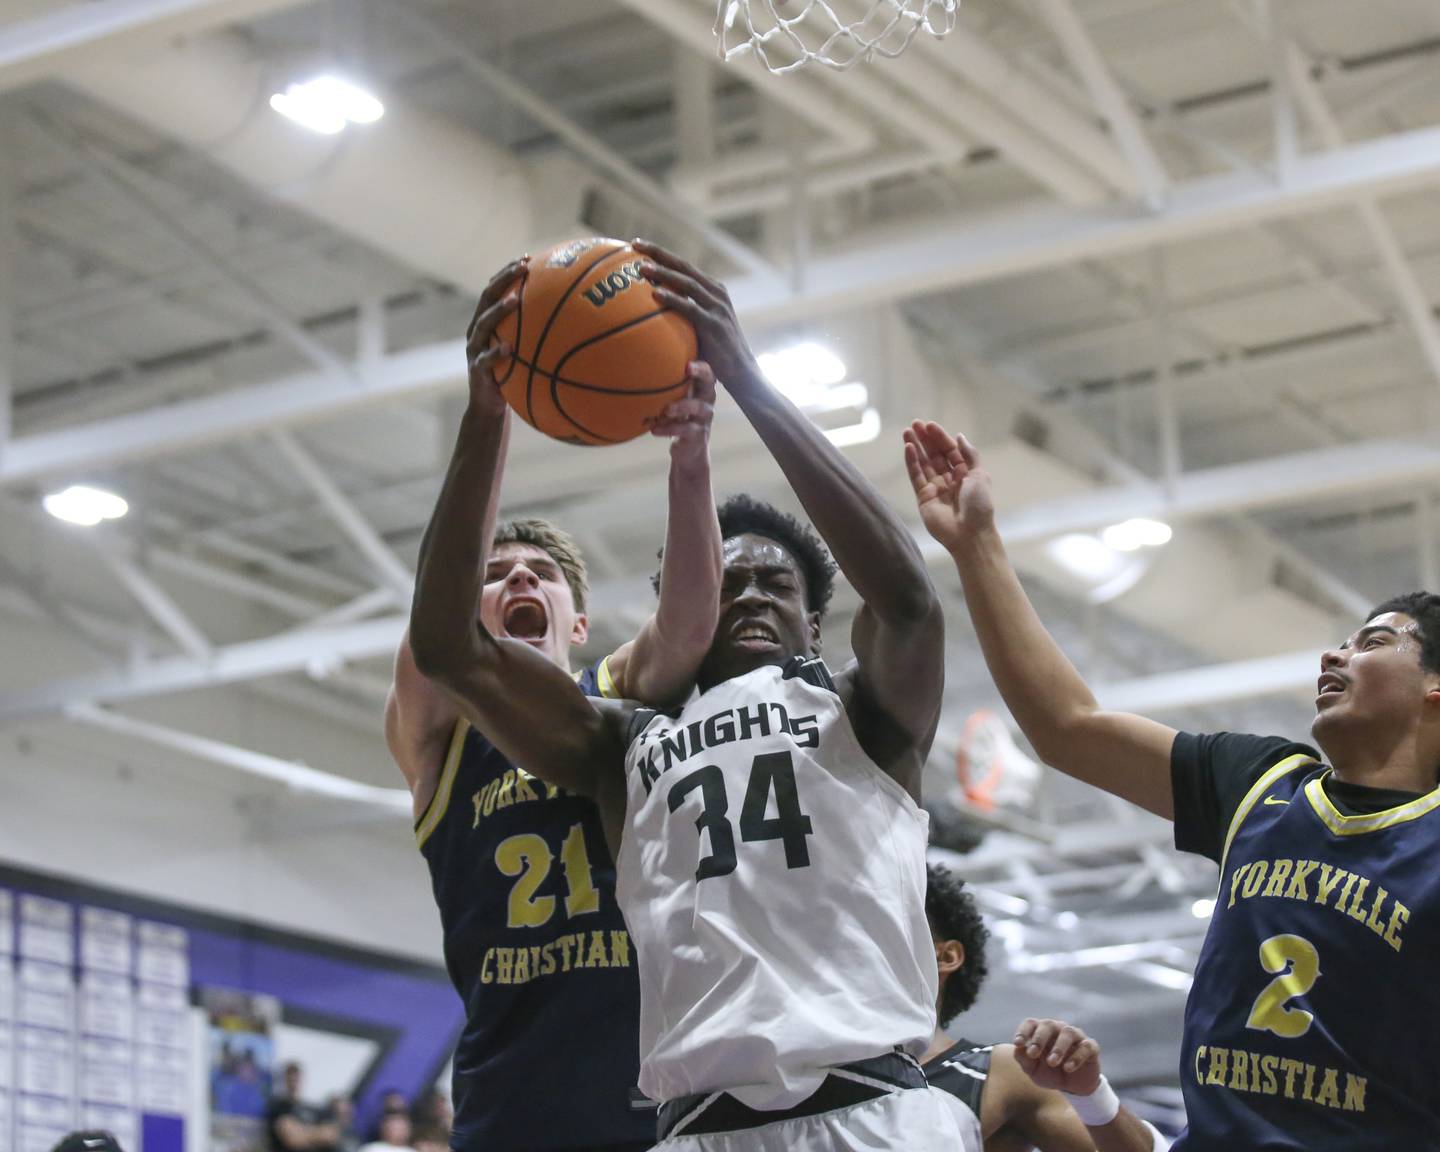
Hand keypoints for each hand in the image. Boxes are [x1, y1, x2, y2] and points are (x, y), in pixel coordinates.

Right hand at [465, 256, 526, 415]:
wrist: (489, 407)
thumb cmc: (513, 376)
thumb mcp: (525, 352)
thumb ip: (538, 336)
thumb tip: (575, 323)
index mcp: (487, 322)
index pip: (495, 289)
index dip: (508, 272)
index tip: (528, 258)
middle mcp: (477, 331)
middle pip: (487, 297)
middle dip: (504, 279)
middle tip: (523, 267)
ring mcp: (474, 350)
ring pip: (483, 325)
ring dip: (499, 311)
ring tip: (514, 301)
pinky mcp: (477, 371)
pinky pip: (486, 360)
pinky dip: (496, 353)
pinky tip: (509, 348)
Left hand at [633, 239, 761, 391]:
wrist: (741, 373)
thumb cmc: (716, 355)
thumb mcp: (699, 330)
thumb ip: (681, 317)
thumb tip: (647, 314)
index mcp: (712, 290)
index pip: (684, 266)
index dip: (662, 254)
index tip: (638, 245)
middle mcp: (716, 293)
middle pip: (684, 267)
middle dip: (659, 253)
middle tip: (635, 245)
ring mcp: (717, 307)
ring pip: (687, 283)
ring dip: (664, 273)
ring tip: (641, 267)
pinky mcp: (715, 324)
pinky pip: (690, 308)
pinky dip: (673, 299)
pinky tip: (655, 294)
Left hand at [650, 360, 716, 466]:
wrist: (688, 450)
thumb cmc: (677, 419)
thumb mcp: (673, 402)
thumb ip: (665, 389)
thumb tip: (634, 372)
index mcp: (700, 389)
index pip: (705, 372)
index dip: (699, 365)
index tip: (687, 362)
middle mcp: (706, 401)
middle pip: (710, 383)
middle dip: (700, 373)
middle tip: (687, 369)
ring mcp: (704, 419)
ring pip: (699, 407)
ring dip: (682, 406)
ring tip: (666, 410)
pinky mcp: (698, 435)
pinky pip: (686, 430)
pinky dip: (669, 429)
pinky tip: (654, 430)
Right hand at [903, 420, 994, 549]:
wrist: (970, 533)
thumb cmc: (979, 505)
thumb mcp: (980, 475)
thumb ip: (969, 455)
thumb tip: (959, 436)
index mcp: (964, 473)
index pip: (949, 451)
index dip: (940, 437)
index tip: (929, 425)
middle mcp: (948, 479)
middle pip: (934, 455)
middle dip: (925, 439)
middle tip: (914, 424)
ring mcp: (934, 488)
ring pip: (923, 463)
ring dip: (915, 447)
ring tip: (907, 432)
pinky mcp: (923, 497)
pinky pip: (916, 476)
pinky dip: (912, 462)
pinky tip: (908, 448)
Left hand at [1013, 1017, 1102, 1095]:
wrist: (1072, 1087)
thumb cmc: (1049, 1073)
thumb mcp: (1033, 1070)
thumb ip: (1023, 1059)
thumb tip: (1017, 1048)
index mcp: (1041, 1031)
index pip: (1031, 1023)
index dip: (1023, 1032)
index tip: (1018, 1044)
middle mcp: (1058, 1029)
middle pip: (1048, 1025)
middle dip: (1039, 1039)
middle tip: (1033, 1054)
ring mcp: (1076, 1036)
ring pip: (1068, 1033)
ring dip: (1058, 1047)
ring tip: (1052, 1063)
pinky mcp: (1091, 1047)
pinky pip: (1086, 1046)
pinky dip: (1076, 1057)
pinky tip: (1068, 1068)